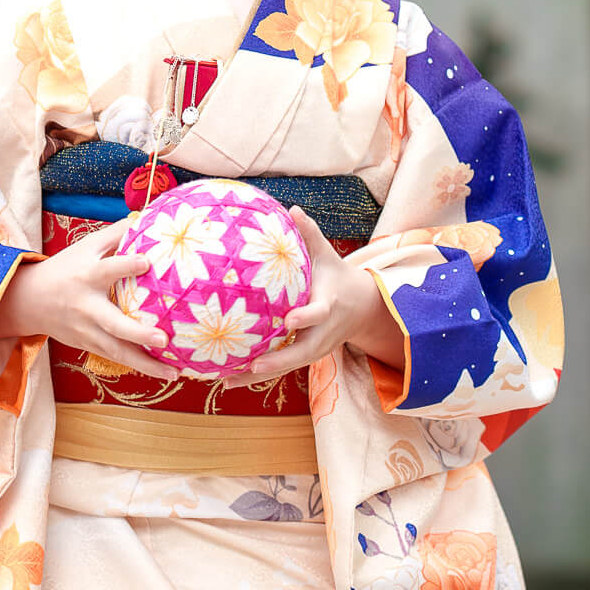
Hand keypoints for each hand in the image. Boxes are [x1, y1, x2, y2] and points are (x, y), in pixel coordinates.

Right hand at [0, 212, 170, 379]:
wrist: (30, 300)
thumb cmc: (67, 267)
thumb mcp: (87, 246)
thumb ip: (117, 233)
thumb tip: (148, 215)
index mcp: (88, 275)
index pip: (108, 269)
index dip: (127, 265)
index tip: (147, 263)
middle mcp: (88, 306)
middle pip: (113, 324)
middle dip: (138, 334)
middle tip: (163, 339)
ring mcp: (87, 330)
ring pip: (117, 351)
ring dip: (146, 364)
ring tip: (173, 372)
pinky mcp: (88, 345)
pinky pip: (116, 358)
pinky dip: (139, 366)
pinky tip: (164, 372)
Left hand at [220, 206, 377, 388]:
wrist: (361, 309)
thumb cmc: (336, 276)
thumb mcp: (328, 255)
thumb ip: (311, 234)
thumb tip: (293, 208)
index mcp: (328, 307)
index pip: (318, 314)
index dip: (305, 318)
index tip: (289, 320)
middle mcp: (321, 334)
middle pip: (300, 353)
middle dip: (277, 362)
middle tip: (252, 366)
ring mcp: (313, 349)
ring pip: (286, 366)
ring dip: (258, 375)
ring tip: (228, 380)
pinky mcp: (303, 357)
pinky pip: (279, 367)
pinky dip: (256, 375)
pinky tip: (228, 378)